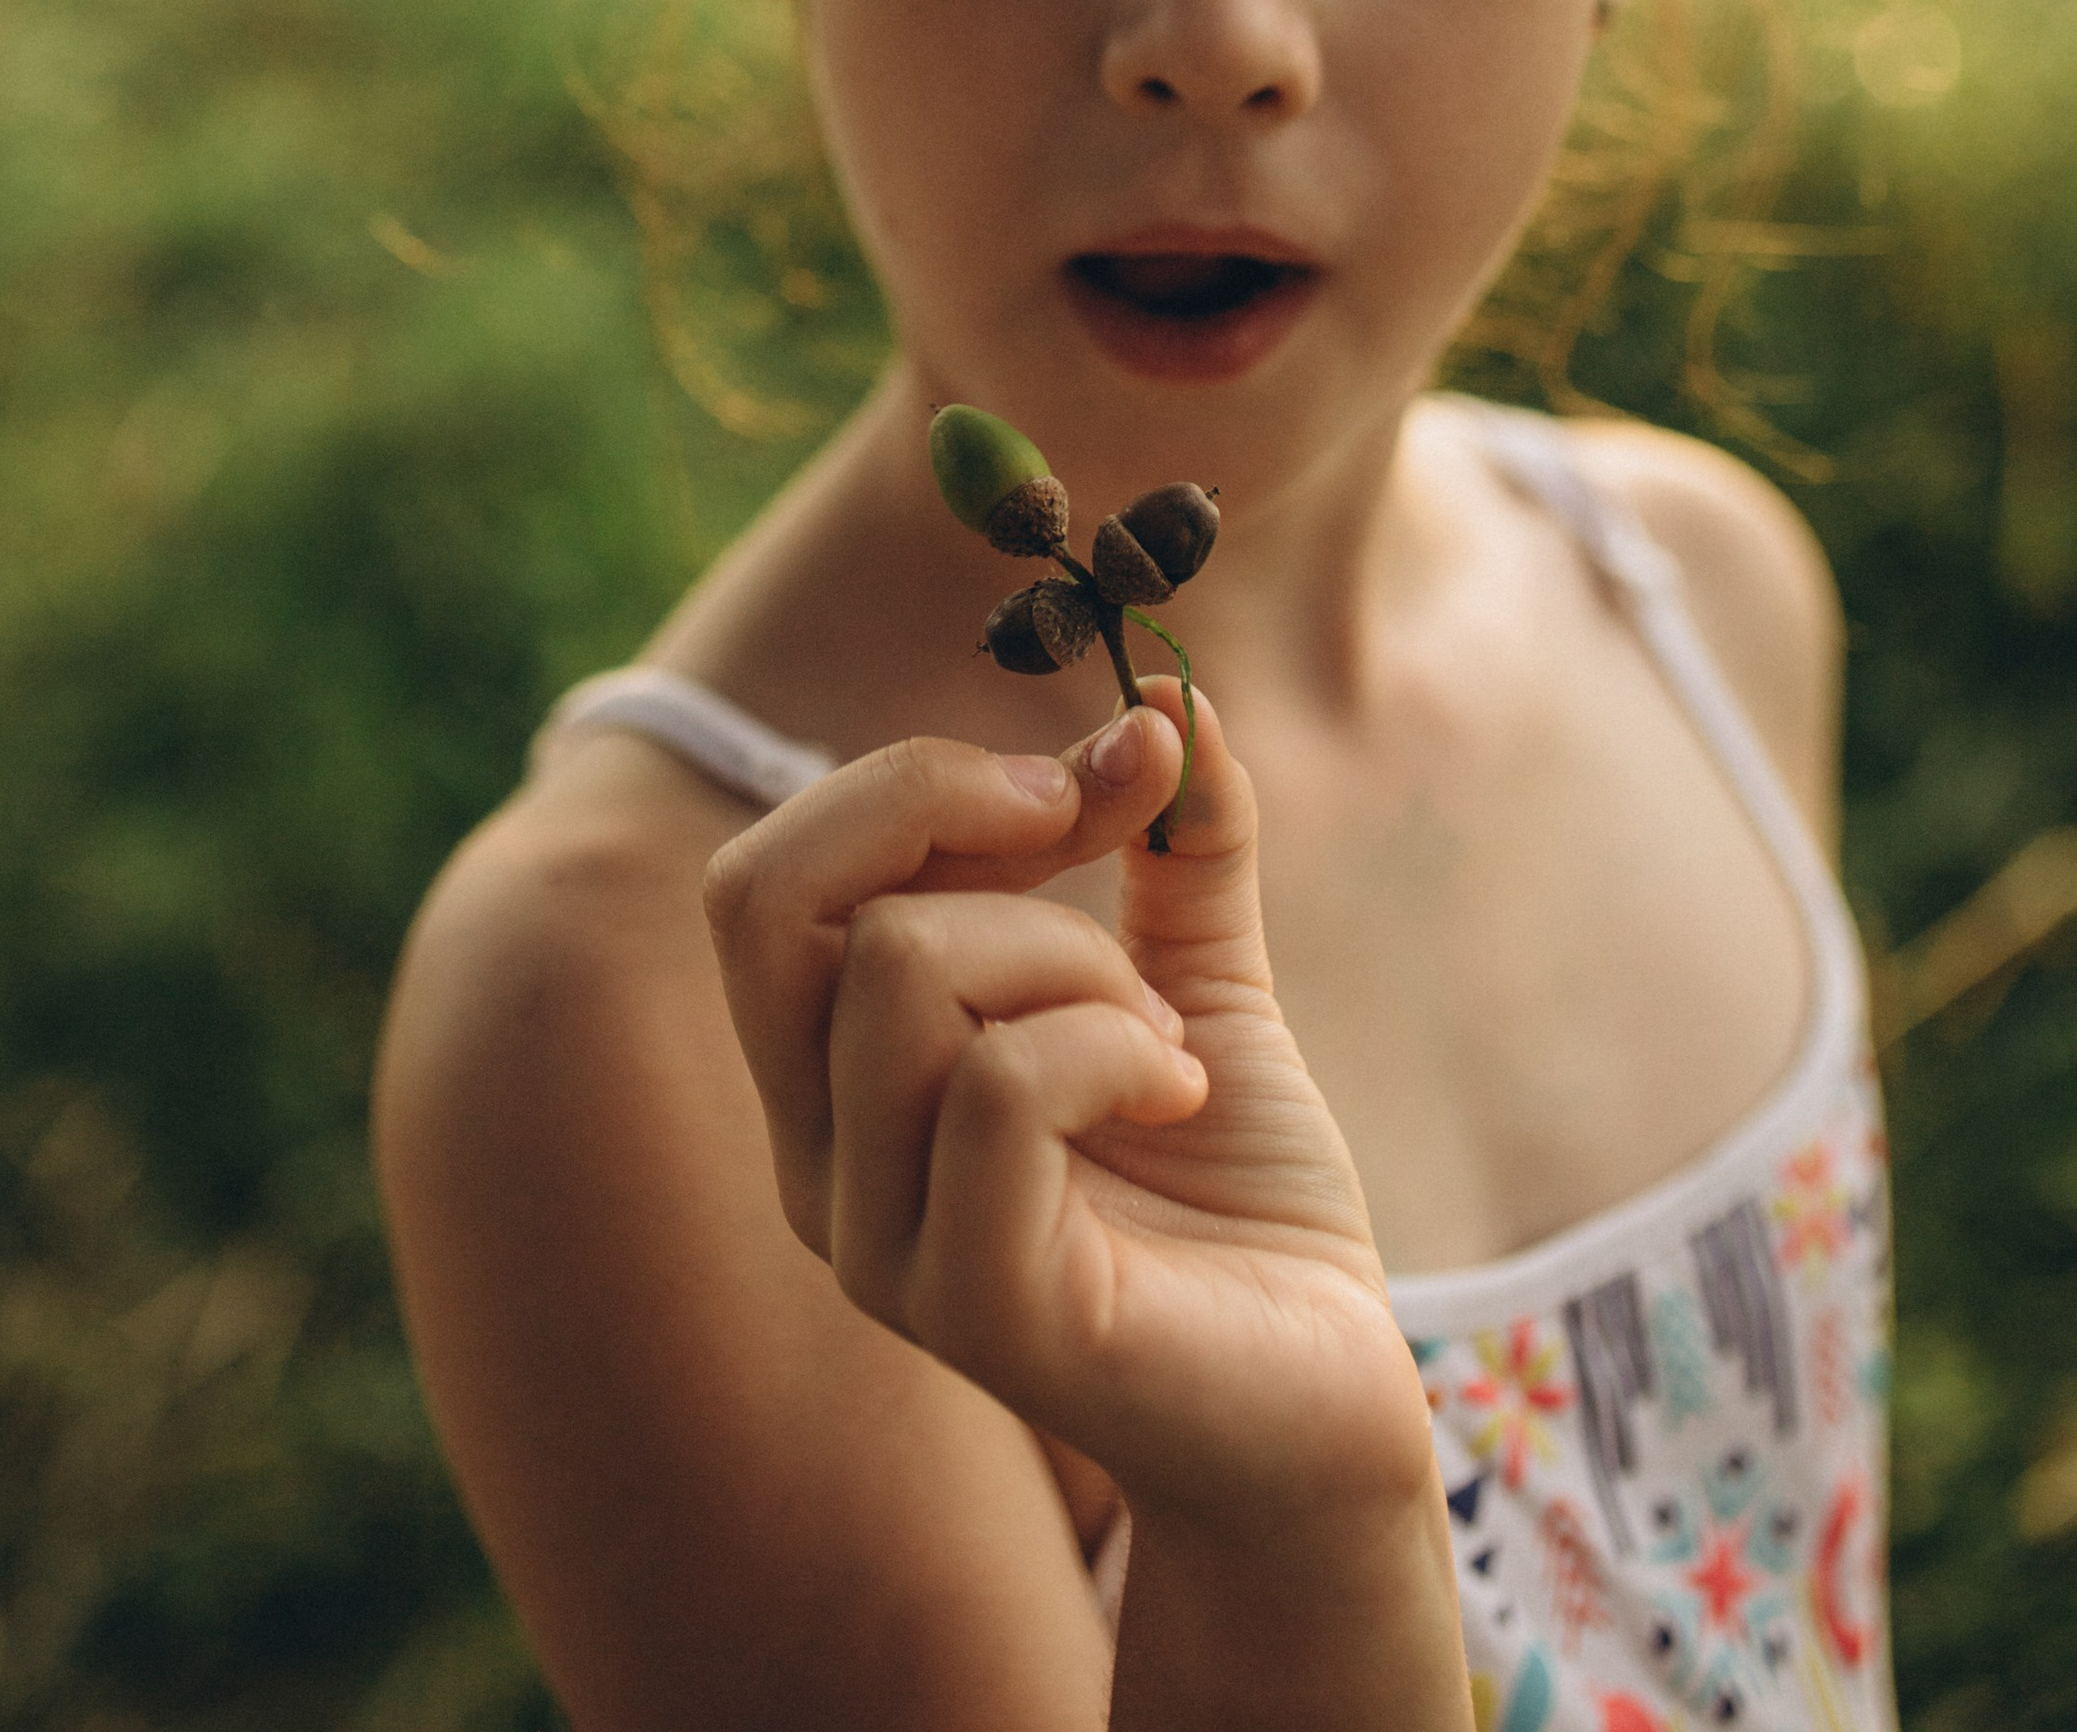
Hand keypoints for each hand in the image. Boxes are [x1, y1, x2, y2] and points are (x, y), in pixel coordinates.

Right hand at [702, 686, 1433, 1537]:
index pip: (769, 877)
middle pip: (766, 898)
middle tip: (1086, 829)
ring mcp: (885, 1245)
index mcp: (833, 1083)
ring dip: (1068, 953)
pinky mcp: (981, 1309)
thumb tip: (1172, 696)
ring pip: (899, 971)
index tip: (1091, 775)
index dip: (918, 782)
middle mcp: (821, 1164)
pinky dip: (1114, 1044)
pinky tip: (1181, 1092)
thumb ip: (1172, 844)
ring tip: (1157, 1039)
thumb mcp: (1198, 979)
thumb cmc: (1237, 1201)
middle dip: (938, 806)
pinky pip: (997, 1089)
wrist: (1330, 1400)